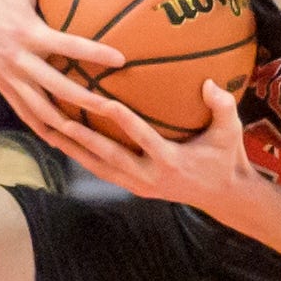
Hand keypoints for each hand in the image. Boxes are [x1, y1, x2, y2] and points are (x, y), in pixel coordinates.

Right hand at [0, 0, 125, 145]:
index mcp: (28, 31)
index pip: (66, 45)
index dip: (93, 52)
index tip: (120, 59)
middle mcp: (19, 59)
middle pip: (58, 87)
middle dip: (87, 101)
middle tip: (116, 111)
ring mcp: (11, 78)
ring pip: (42, 111)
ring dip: (68, 127)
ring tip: (95, 141)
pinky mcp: (4, 88)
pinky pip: (28, 116)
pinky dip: (47, 132)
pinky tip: (68, 145)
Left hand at [46, 81, 262, 227]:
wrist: (226, 197)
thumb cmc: (227, 159)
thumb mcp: (231, 132)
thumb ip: (223, 107)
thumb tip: (209, 83)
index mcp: (170, 162)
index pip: (141, 138)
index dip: (122, 120)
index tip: (102, 100)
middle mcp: (149, 178)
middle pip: (108, 157)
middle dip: (82, 139)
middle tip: (58, 119)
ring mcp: (139, 186)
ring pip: (99, 168)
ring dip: (74, 151)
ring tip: (49, 132)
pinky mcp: (135, 188)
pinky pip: (104, 172)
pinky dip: (84, 157)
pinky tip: (66, 143)